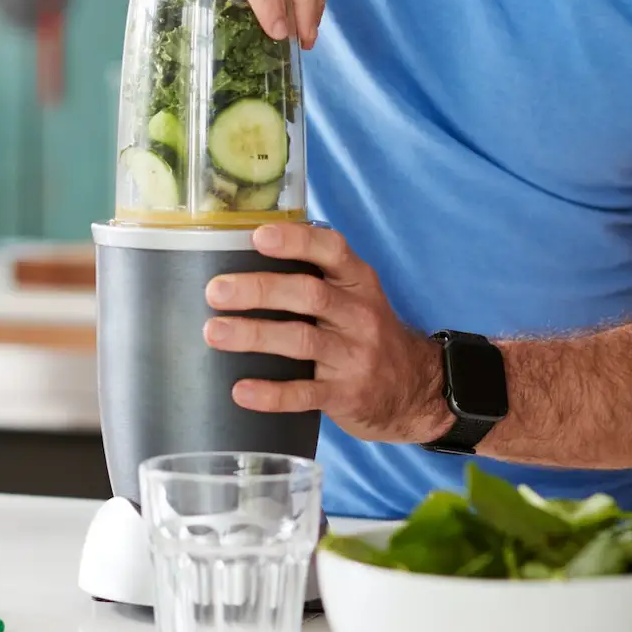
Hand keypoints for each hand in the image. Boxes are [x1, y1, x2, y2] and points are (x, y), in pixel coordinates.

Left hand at [203, 222, 453, 444]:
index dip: (296, 240)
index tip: (258, 237)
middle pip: (309, 294)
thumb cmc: (367, 334)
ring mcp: (355, 356)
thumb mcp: (356, 297)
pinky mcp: (347, 395)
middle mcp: (360, 315)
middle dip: (260, 289)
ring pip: (302, 340)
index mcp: (359, 283)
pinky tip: (241, 391)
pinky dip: (272, 393)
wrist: (416, 390)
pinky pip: (306, 394)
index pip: (332, 250)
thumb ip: (318, 277)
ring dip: (254, 334)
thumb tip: (247, 252)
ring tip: (214, 332)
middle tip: (216, 291)